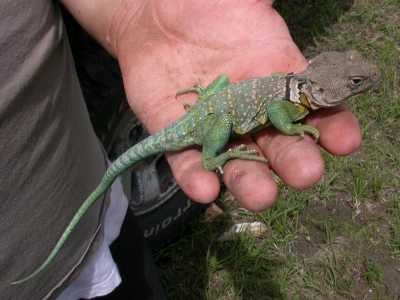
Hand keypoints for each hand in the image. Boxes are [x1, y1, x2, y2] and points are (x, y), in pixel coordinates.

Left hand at [110, 0, 360, 210]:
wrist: (153, 18)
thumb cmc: (204, 9)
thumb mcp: (246, 3)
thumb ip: (271, 12)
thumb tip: (299, 18)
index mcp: (275, 81)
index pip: (310, 110)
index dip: (330, 127)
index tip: (344, 142)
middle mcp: (250, 113)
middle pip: (276, 145)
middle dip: (293, 161)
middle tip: (306, 174)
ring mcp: (215, 128)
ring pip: (237, 162)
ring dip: (250, 181)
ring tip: (262, 196)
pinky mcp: (179, 137)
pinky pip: (188, 162)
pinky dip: (196, 177)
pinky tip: (206, 190)